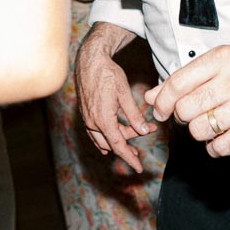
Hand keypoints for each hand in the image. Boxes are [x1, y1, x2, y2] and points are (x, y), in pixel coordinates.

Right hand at [74, 29, 156, 171]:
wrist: (90, 60)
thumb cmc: (108, 74)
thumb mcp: (125, 94)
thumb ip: (134, 115)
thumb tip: (144, 131)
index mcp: (103, 119)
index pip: (118, 145)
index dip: (129, 158)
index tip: (138, 168)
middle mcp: (92, 122)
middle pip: (111, 143)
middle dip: (127, 147)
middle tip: (141, 147)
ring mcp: (87, 118)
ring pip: (103, 139)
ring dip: (117, 141)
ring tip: (132, 142)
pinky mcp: (86, 113)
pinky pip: (95, 132)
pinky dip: (105, 137)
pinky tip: (111, 140)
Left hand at [143, 45, 229, 157]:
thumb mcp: (218, 69)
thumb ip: (183, 81)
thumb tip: (150, 97)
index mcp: (222, 59)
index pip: (178, 83)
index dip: (162, 101)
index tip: (159, 110)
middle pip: (185, 109)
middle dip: (182, 117)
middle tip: (193, 115)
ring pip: (199, 130)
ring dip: (200, 132)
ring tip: (212, 123)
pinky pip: (217, 148)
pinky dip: (214, 147)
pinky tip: (223, 136)